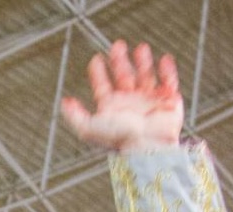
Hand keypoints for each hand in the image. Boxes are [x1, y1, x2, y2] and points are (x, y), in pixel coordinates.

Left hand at [61, 40, 182, 151]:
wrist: (147, 145)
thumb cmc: (118, 139)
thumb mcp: (89, 128)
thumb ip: (75, 116)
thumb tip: (64, 102)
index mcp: (112, 108)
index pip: (102, 87)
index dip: (98, 74)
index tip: (95, 59)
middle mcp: (129, 104)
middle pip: (123, 77)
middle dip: (119, 61)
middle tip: (116, 45)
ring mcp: (149, 101)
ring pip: (145, 76)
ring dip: (142, 62)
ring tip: (140, 47)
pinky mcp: (168, 100)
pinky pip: (168, 81)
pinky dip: (167, 70)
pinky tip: (164, 59)